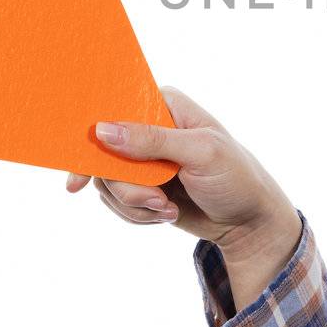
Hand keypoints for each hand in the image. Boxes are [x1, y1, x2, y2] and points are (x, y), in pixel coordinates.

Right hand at [65, 86, 299, 268]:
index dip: (91, 137)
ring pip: (107, 182)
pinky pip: (117, 202)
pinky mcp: (141, 186)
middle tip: (156, 201)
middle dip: (126, 187)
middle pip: (103, 153)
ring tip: (168, 209)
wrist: (249, 221)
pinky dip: (139, 215)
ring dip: (135, 204)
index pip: (114, 108)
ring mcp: (142, 159)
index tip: (77, 175)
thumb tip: (102, 130)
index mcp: (163, 104)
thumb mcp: (200, 153)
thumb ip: (152, 141)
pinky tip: (167, 214)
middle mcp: (148, 127)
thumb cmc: (236, 177)